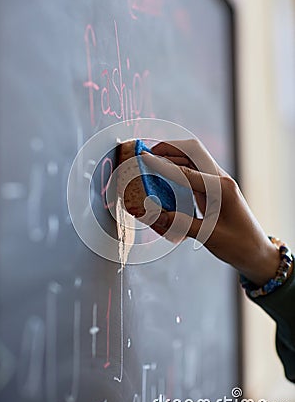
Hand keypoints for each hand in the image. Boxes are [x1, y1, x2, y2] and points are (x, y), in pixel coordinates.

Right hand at [142, 139, 281, 286]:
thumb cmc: (239, 245)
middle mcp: (221, 180)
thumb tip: (156, 215)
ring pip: (195, 160)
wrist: (257, 252)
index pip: (186, 171)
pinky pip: (195, 173)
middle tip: (148, 152)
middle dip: (170, 148)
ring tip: (154, 159)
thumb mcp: (209, 236)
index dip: (163, 164)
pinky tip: (167, 175)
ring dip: (175, 156)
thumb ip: (182, 223)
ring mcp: (219, 184)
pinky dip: (180, 169)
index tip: (144, 158)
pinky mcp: (216, 191)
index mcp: (221, 188)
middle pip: (194, 152)